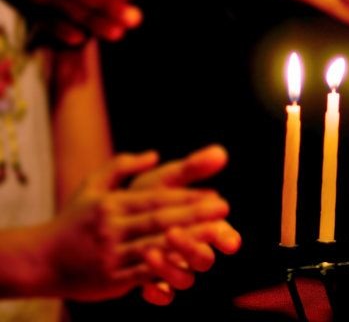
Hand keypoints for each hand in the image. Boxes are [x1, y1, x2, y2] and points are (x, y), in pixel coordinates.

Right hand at [42, 151, 229, 300]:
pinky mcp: (111, 279)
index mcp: (111, 204)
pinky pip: (145, 273)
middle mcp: (112, 228)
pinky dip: (169, 267)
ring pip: (159, 246)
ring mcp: (111, 255)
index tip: (213, 195)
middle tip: (224, 209)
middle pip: (162, 220)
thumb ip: (121, 165)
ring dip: (191, 240)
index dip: (188, 197)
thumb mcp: (92, 185)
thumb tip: (153, 154)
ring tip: (217, 234)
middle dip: (196, 214)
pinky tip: (191, 263)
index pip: (157, 199)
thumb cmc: (72, 219)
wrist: (39, 259)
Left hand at [130, 146, 240, 304]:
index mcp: (197, 225)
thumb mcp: (162, 180)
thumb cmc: (137, 197)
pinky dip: (157, 292)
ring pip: (185, 279)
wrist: (97, 225)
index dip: (224, 234)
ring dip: (172, 269)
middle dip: (192, 246)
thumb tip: (221, 152)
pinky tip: (146, 287)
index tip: (218, 226)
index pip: (221, 234)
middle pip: (205, 259)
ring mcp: (172, 268)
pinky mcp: (152, 283)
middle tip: (173, 231)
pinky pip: (163, 296)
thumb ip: (190, 168)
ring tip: (150, 251)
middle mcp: (189, 249)